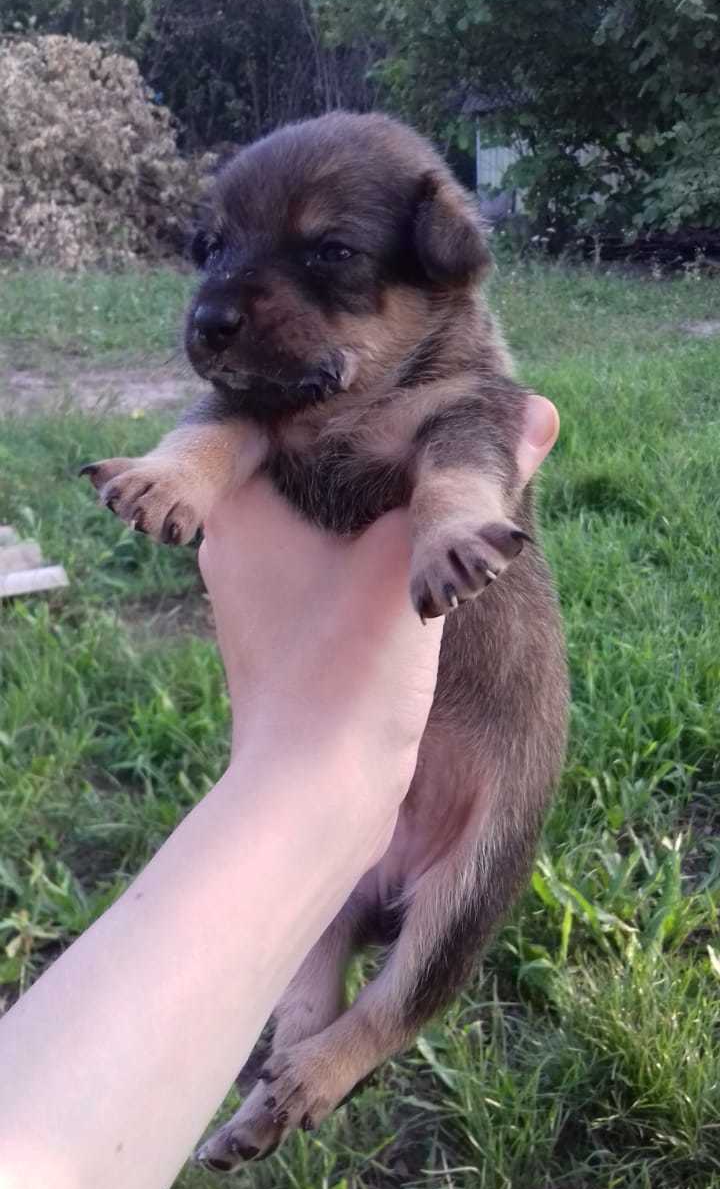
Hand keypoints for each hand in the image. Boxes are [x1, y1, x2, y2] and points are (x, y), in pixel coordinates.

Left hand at [198, 396, 557, 862]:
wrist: (315, 794)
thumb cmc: (345, 670)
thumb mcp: (412, 563)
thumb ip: (464, 489)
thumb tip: (538, 416)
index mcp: (240, 507)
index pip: (287, 421)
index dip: (348, 403)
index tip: (404, 394)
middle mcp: (234, 543)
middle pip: (311, 470)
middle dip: (372, 457)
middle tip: (438, 432)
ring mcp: (256, 593)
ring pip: (325, 524)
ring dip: (376, 513)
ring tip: (439, 484)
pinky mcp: (285, 635)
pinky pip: (330, 571)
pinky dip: (370, 560)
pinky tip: (418, 557)